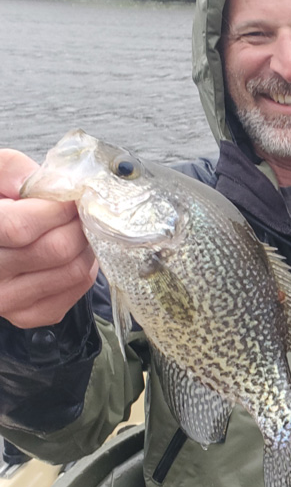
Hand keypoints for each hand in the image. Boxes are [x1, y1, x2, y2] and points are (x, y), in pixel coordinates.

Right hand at [0, 149, 98, 328]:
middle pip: (56, 250)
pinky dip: (85, 266)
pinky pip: (77, 289)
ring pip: (73, 271)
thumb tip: (51, 186)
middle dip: (78, 224)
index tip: (73, 196)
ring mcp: (5, 301)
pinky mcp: (27, 315)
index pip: (19, 227)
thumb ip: (14, 171)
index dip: (56, 209)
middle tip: (80, 211)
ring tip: (76, 228)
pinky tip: (72, 252)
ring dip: (86, 244)